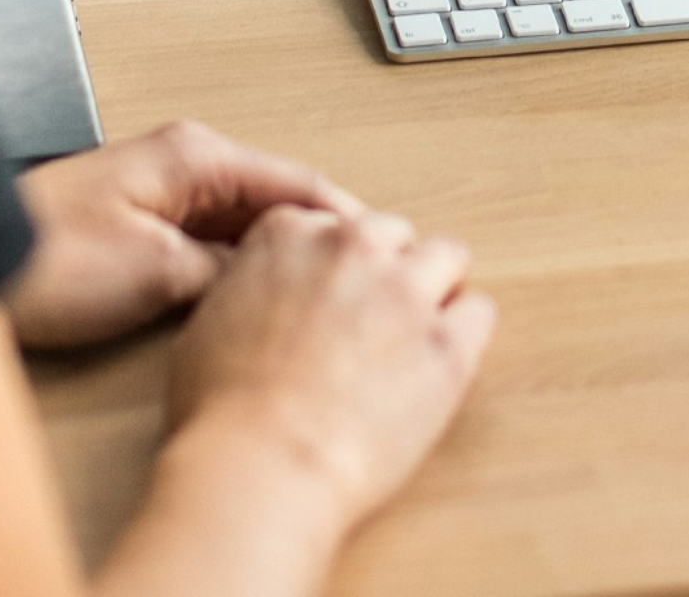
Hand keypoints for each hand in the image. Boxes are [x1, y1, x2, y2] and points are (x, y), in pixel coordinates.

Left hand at [7, 119, 365, 351]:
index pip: (298, 183)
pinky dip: (232, 268)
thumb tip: (270, 277)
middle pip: (274, 201)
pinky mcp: (135, 225)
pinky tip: (245, 300)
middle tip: (356, 285)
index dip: (345, 223)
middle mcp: (182, 163)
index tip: (384, 252)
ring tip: (310, 299)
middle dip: (314, 242)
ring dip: (271, 259)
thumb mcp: (158, 272)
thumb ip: (227, 270)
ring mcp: (158, 193)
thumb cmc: (45, 257)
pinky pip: (206, 242)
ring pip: (241, 225)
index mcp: (196, 156)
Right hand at [158, 204, 494, 536]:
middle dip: (387, 269)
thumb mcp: (209, 324)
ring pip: (447, 256)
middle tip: (375, 319)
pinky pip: (479, 313)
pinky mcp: (447, 343)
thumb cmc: (220, 412)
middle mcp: (352, 247)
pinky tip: (441, 363)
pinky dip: (464, 334)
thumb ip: (250, 290)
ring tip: (417, 333)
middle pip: (392, 234)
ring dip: (433, 288)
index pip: (333, 224)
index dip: (335, 265)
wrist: (261, 464)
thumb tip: (267, 302)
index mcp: (289, 234)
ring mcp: (405, 291)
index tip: (333, 294)